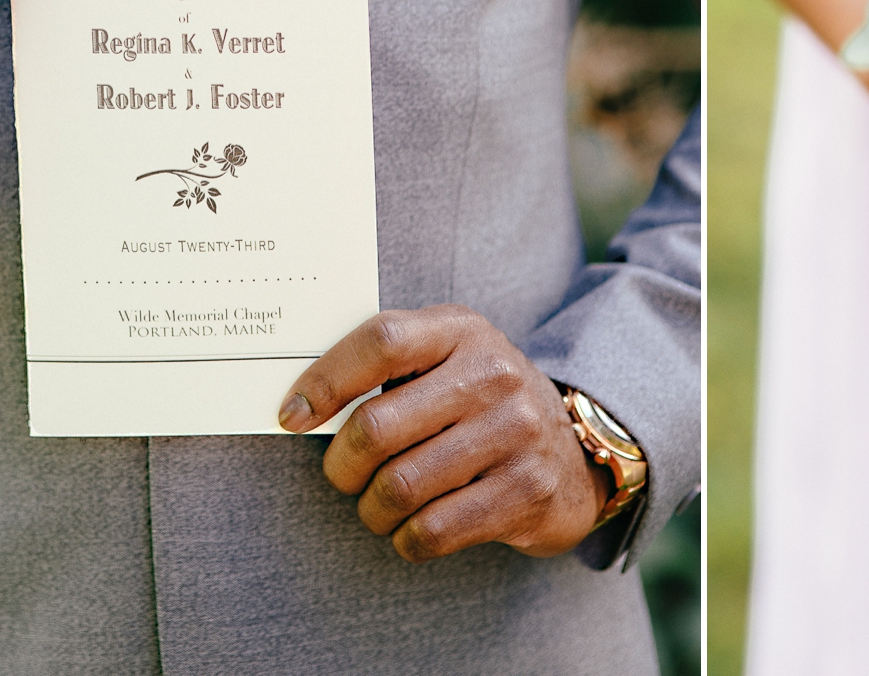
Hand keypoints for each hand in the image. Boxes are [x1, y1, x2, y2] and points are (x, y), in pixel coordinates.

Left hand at [279, 305, 611, 562]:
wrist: (575, 450)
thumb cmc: (481, 404)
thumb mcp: (446, 360)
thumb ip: (386, 367)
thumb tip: (298, 406)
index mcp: (462, 331)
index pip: (381, 341)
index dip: (326, 381)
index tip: (293, 415)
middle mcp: (493, 375)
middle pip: (376, 427)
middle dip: (341, 466)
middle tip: (345, 475)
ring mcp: (515, 432)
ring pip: (399, 487)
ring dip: (373, 510)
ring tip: (381, 505)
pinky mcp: (525, 490)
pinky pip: (432, 530)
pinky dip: (406, 538)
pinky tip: (414, 528)